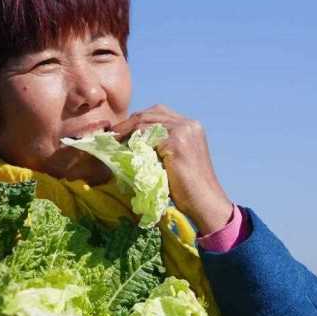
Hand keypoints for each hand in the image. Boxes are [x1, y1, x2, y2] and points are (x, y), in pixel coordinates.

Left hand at [111, 104, 233, 234]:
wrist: (204, 202)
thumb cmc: (189, 187)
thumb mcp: (175, 158)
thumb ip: (162, 145)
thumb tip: (133, 141)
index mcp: (191, 126)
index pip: (159, 113)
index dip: (138, 119)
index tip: (121, 130)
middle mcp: (189, 124)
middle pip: (151, 114)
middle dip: (129, 122)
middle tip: (112, 133)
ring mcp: (184, 131)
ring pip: (146, 123)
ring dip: (127, 130)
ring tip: (114, 140)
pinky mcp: (177, 142)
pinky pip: (147, 136)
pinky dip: (134, 141)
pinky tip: (125, 148)